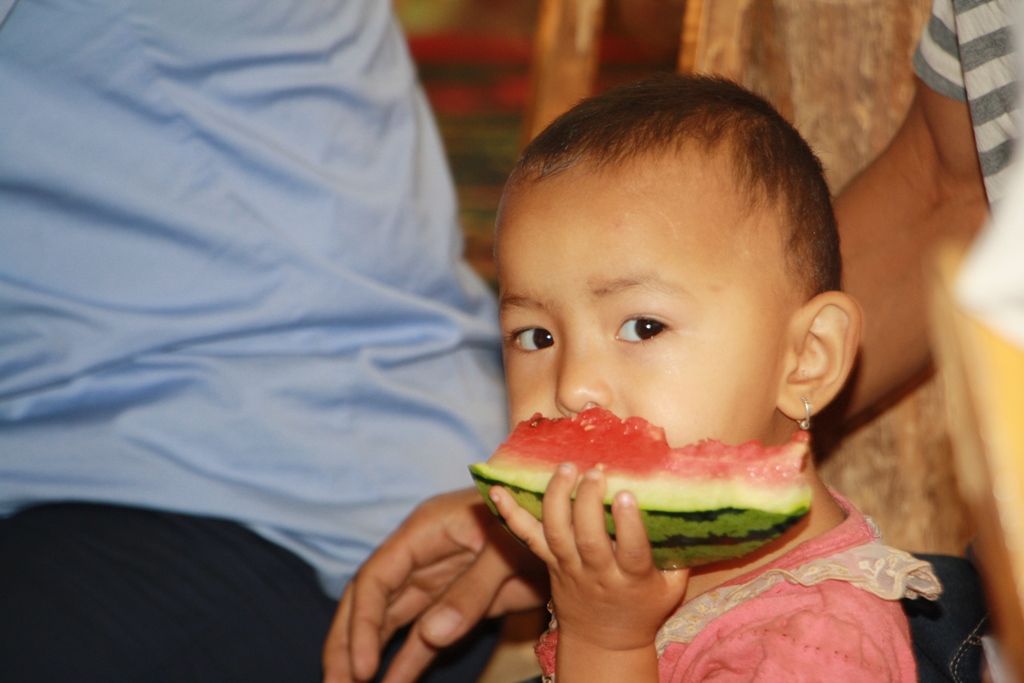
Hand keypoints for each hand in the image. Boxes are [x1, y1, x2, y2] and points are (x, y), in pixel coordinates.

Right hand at [322, 488, 547, 682]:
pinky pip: (422, 635)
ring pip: (390, 621)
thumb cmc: (538, 518)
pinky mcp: (454, 601)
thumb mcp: (508, 549)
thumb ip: (472, 591)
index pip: (377, 578)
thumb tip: (432, 636)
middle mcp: (421, 555)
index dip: (363, 623)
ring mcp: (435, 579)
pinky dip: (407, 661)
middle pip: (370, 600)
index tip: (361, 667)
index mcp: (425, 531)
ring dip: (371, 656)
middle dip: (348, 642)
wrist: (572, 523)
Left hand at [491, 464, 688, 651]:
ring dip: (557, 498)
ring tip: (565, 468)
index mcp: (632, 580)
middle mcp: (597, 573)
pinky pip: (525, 537)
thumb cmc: (643, 606)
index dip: (628, 523)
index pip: (631, 551)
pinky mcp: (548, 563)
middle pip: (588, 538)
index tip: (626, 494)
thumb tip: (689, 507)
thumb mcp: (671, 587)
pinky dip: (509, 513)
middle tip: (594, 471)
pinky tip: (496, 490)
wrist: (603, 642)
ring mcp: (568, 568)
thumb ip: (678, 553)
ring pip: (556, 533)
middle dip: (588, 502)